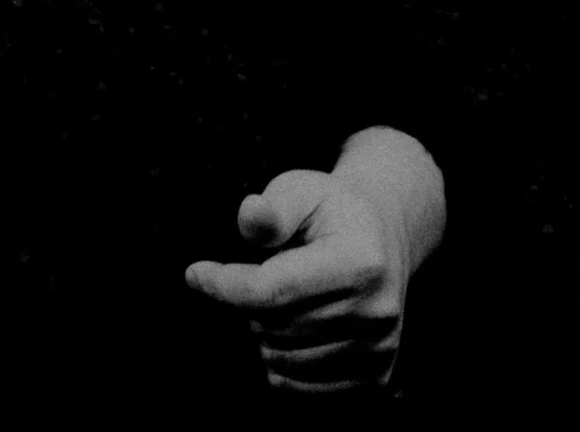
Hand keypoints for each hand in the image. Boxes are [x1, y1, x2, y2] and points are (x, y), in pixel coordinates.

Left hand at [185, 165, 420, 394]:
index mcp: (360, 262)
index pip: (272, 290)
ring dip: (267, 332)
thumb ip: (273, 209)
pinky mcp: (375, 377)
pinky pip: (297, 387)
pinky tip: (296, 329)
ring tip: (290, 299)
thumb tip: (250, 215)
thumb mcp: (301, 191)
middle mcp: (376, 312)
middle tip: (271, 273)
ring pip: (281, 360)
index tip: (195, 273)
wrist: (384, 240)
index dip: (224, 285)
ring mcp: (379, 350)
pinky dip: (281, 362)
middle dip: (253, 302)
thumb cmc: (330, 212)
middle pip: (273, 325)